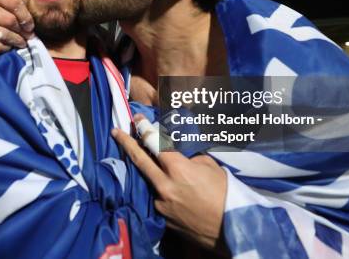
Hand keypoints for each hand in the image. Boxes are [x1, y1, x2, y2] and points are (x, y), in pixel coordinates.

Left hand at [112, 115, 226, 249]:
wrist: (232, 228)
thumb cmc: (226, 194)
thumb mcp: (210, 167)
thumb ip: (190, 159)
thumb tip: (180, 157)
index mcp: (178, 169)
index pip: (154, 143)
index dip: (144, 128)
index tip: (137, 119)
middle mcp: (164, 186)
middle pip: (139, 160)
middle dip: (126, 143)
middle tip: (116, 132)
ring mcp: (160, 204)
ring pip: (148, 181)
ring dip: (147, 171)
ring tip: (147, 162)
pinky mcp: (162, 219)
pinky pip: (157, 199)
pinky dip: (160, 191)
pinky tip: (169, 190)